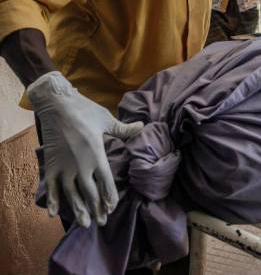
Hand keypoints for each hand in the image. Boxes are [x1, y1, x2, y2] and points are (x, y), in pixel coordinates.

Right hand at [27, 72, 143, 227]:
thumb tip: (143, 126)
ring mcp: (64, 166)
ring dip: (78, 209)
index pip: (106, 182)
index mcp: (97, 155)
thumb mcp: (107, 120)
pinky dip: (51, 200)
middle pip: (90, 193)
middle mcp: (81, 165)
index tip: (112, 208)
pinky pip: (50, 186)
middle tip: (101, 222)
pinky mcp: (51, 164)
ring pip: (72, 194)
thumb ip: (124, 129)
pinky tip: (53, 213)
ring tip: (84, 224)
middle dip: (96, 209)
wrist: (57, 105)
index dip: (110, 197)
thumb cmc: (85, 111)